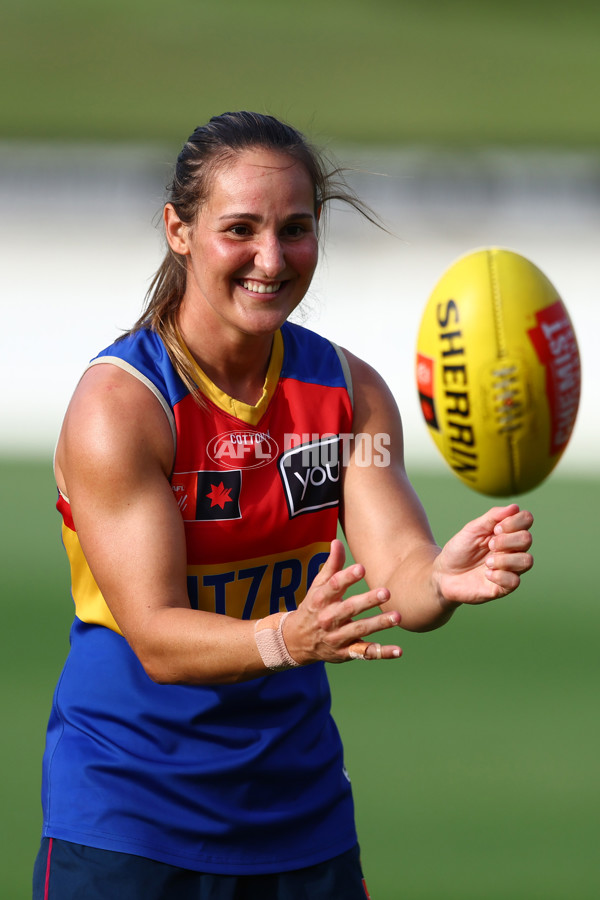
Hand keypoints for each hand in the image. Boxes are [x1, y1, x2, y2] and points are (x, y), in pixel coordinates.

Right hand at [283, 539, 401, 663]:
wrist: (296, 641)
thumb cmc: (313, 608)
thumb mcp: (317, 587)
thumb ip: (331, 565)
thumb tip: (337, 541)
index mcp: (320, 600)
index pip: (333, 586)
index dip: (347, 577)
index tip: (361, 568)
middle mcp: (327, 619)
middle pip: (348, 609)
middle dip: (367, 601)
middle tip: (386, 592)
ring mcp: (336, 637)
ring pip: (359, 630)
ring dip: (378, 624)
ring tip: (397, 616)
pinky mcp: (345, 653)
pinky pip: (365, 654)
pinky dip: (382, 653)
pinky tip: (399, 651)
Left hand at [433, 504, 533, 604]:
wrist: (444, 574)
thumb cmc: (460, 549)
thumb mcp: (472, 529)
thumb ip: (492, 517)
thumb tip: (515, 507)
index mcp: (507, 533)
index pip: (526, 520)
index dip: (514, 521)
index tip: (496, 528)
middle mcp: (512, 550)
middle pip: (527, 539)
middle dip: (506, 540)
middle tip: (489, 545)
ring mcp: (510, 568)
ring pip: (526, 560)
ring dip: (505, 559)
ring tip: (487, 562)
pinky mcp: (504, 587)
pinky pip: (515, 581)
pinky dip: (500, 575)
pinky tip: (486, 574)